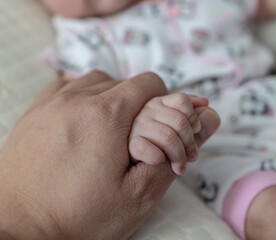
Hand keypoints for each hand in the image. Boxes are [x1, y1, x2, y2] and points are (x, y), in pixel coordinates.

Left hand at [0, 71, 219, 239]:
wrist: (18, 230)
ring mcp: (52, 101)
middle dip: (140, 107)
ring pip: (98, 82)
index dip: (164, 104)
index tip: (161, 129)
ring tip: (112, 135)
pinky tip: (86, 126)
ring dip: (112, 101)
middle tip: (136, 141)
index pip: (150, 84)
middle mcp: (77, 97)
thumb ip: (178, 149)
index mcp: (107, 114)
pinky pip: (69, 87)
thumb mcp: (140, 193)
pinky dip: (85, 99)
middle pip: (126, 83)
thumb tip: (210, 116)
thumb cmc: (79, 217)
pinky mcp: (35, 110)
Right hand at [129, 93, 208, 174]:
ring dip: (179, 157)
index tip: (196, 130)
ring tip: (180, 167)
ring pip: (169, 137)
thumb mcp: (182, 134)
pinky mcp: (130, 143)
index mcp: (161, 103)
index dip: (194, 117)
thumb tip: (206, 104)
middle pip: (180, 122)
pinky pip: (148, 149)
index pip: (182, 100)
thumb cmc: (162, 148)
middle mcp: (147, 110)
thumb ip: (196, 120)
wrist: (138, 171)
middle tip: (192, 157)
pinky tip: (159, 162)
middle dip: (190, 144)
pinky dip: (157, 159)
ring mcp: (137, 126)